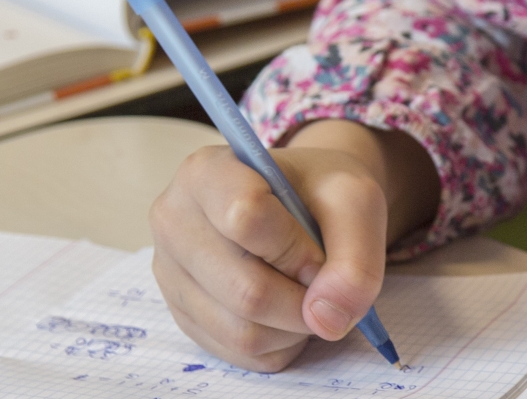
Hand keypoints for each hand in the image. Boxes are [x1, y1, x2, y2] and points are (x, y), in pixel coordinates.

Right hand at [149, 120, 436, 371]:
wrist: (297, 205)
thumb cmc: (318, 193)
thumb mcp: (355, 201)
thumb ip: (355, 257)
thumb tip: (326, 320)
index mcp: (205, 173)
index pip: (247, 217)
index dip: (298, 248)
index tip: (319, 250)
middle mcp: (173, 222)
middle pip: (246, 291)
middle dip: (304, 300)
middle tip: (323, 282)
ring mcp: (170, 275)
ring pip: (242, 332)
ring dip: (294, 327)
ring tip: (306, 294)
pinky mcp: (183, 316)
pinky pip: (239, 354)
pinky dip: (279, 343)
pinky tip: (285, 310)